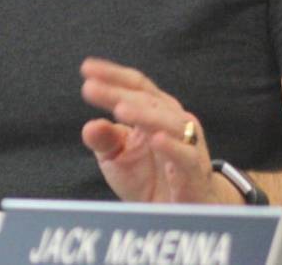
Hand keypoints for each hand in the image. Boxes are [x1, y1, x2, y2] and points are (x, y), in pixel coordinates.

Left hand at [80, 57, 231, 204]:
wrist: (179, 214)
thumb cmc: (147, 177)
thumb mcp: (117, 157)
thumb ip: (103, 140)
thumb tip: (89, 126)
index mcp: (153, 109)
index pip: (134, 85)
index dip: (112, 75)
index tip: (86, 68)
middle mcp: (172, 119)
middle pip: (146, 99)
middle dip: (117, 92)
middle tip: (90, 88)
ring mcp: (187, 142)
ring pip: (168, 121)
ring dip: (144, 114)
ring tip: (119, 109)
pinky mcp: (195, 169)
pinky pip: (186, 155)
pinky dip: (172, 146)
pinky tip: (155, 139)